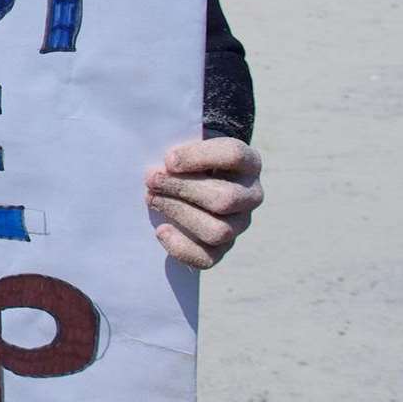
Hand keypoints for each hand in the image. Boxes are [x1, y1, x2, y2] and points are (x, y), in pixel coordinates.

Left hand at [146, 136, 263, 268]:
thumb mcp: (185, 143)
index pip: (234, 155)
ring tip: (152, 198)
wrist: (189, 178)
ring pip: (219, 231)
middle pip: (225, 199)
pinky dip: (182, 247)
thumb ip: (178, 150)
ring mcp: (239, 224)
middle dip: (182, 189)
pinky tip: (161, 230)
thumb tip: (165, 166)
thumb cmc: (187, 157)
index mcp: (248, 162)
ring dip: (179, 214)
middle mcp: (250, 195)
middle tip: (152, 180)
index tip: (168, 159)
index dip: (198, 157)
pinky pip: (208, 258)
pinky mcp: (223, 247)